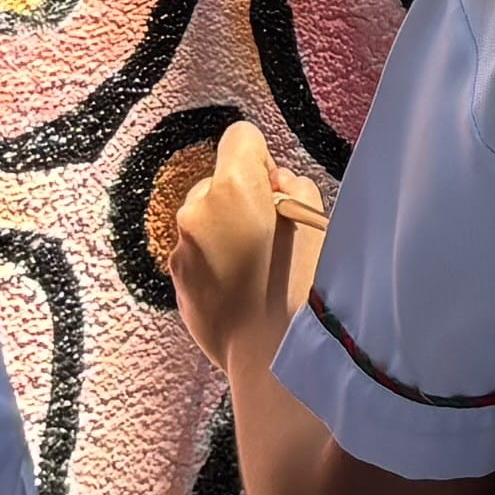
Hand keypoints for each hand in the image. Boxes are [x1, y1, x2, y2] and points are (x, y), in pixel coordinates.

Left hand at [165, 140, 332, 380]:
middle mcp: (197, 211)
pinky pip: (197, 257)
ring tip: (259, 270)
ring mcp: (181, 250)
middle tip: (274, 236)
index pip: (241, 137)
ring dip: (226, 234)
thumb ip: (294, 189)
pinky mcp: (176, 283)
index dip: (262, 160)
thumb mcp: (318, 222)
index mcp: (234, 188)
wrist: (272, 356)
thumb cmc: (304, 287)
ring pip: (205, 222)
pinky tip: (243, 292)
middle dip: (242, 201)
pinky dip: (216, 265)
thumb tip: (274, 184)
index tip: (277, 191)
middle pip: (219, 182)